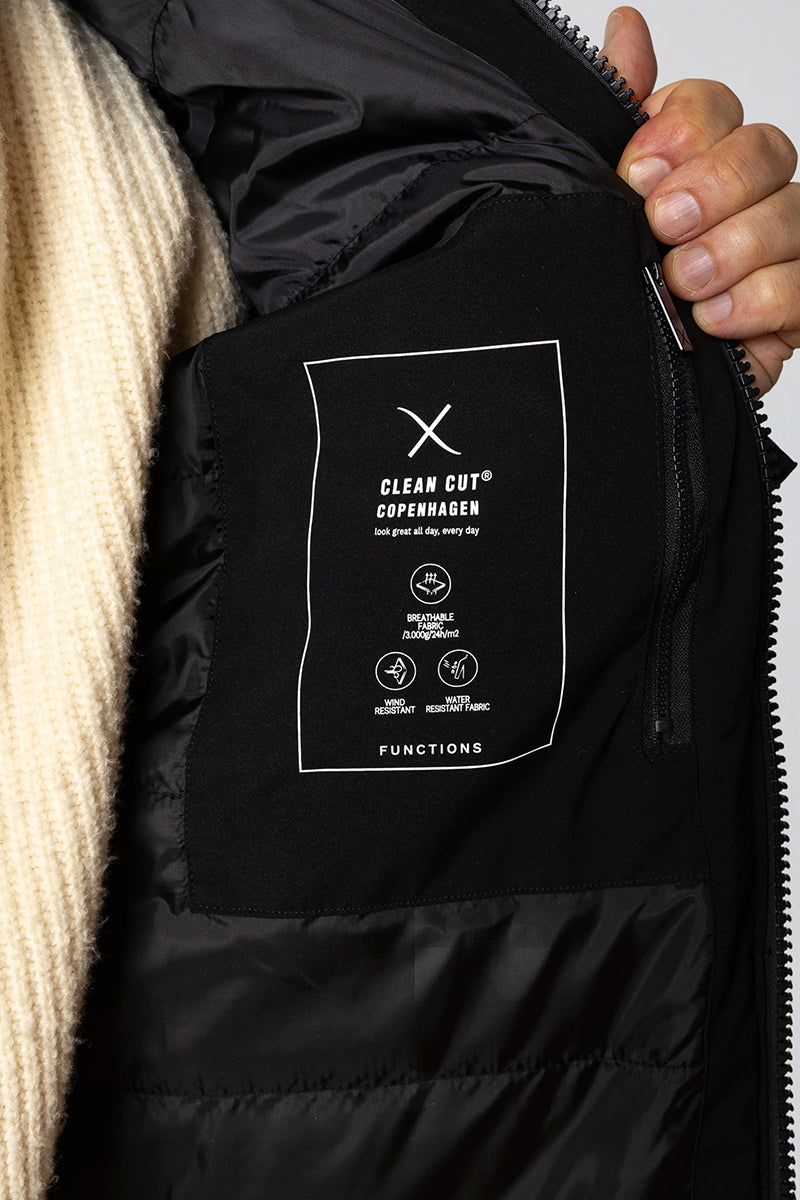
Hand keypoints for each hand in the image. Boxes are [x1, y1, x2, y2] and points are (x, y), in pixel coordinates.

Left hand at [602, 7, 799, 396]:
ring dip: (731, 248)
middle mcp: (735, 198)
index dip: (684, 131)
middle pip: (764, 150)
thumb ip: (613, 114)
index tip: (638, 171)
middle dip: (713, 185)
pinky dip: (757, 300)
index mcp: (686, 163)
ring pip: (791, 213)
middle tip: (663, 224)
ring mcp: (769, 253)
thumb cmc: (598, 288)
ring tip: (682, 281)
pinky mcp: (787, 312)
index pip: (714, 108)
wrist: (595, 387)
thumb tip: (626, 27)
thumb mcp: (590, 200)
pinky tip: (710, 319)